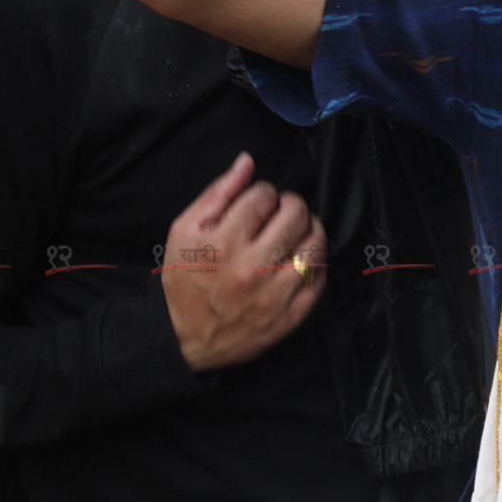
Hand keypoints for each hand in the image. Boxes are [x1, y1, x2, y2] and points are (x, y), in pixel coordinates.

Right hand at [162, 153, 326, 372]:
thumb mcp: (184, 231)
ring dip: (310, 230)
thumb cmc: (183, 280)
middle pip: (296, 215)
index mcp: (223, 242)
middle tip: (281, 213)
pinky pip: (319, 281)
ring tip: (295, 233)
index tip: (258, 205)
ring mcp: (273, 296)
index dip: (264, 193)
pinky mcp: (288, 319)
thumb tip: (247, 162)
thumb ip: (218, 193)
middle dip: (291, 205)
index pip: (264, 195)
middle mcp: (251, 268)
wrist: (182, 339)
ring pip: (315, 245)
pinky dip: (314, 265)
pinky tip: (299, 262)